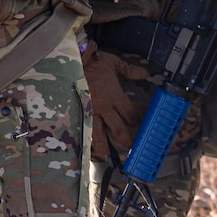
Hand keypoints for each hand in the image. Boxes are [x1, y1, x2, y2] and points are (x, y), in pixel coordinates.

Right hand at [81, 40, 150, 155]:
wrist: (70, 61)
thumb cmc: (92, 61)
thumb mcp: (114, 64)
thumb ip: (130, 71)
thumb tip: (145, 73)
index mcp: (115, 95)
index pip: (129, 113)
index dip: (135, 121)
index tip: (137, 124)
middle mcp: (104, 107)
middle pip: (118, 129)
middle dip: (125, 139)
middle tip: (129, 146)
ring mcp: (89, 112)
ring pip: (98, 134)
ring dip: (103, 146)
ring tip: (105, 155)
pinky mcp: (76, 113)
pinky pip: (82, 129)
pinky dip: (84, 139)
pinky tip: (84, 147)